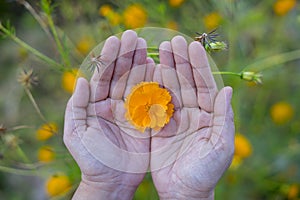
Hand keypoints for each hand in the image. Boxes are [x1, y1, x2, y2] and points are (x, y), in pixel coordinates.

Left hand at [64, 30, 152, 198]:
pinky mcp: (145, 120)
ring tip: (145, 47)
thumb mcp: (77, 134)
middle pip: (121, 75)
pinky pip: (150, 99)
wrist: (111, 181)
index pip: (103, 76)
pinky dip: (154, 84)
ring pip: (137, 83)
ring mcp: (131, 111)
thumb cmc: (91, 160)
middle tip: (133, 37)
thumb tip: (80, 80)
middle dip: (126, 56)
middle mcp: (114, 104)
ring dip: (141, 64)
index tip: (116, 40)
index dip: (109, 59)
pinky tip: (156, 68)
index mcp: (96, 105)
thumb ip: (77, 107)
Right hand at [150, 36, 234, 199]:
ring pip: (169, 89)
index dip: (198, 66)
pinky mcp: (158, 126)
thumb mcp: (220, 146)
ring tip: (159, 50)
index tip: (192, 46)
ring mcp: (174, 118)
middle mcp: (191, 113)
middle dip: (180, 61)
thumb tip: (227, 91)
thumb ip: (224, 118)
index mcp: (209, 115)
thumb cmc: (205, 172)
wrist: (183, 191)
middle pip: (186, 82)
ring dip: (165, 69)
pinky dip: (151, 88)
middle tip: (173, 41)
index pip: (204, 85)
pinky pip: (154, 103)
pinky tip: (147, 73)